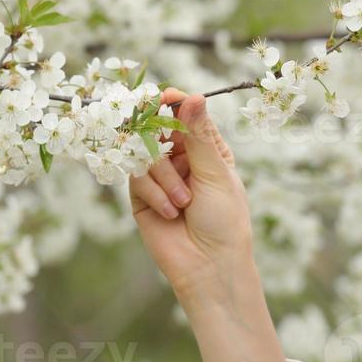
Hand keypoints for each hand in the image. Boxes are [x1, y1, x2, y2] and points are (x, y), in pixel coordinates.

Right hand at [129, 88, 253, 296]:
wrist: (209, 266)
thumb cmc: (224, 220)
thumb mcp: (216, 174)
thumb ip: (198, 135)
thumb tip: (194, 95)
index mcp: (209, 149)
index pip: (187, 115)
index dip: (175, 103)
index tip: (166, 97)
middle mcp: (183, 160)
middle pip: (159, 129)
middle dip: (161, 138)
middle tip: (164, 141)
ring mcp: (160, 177)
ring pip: (145, 153)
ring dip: (165, 177)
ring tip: (184, 202)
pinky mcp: (142, 196)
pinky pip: (136, 178)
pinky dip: (154, 193)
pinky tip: (171, 212)